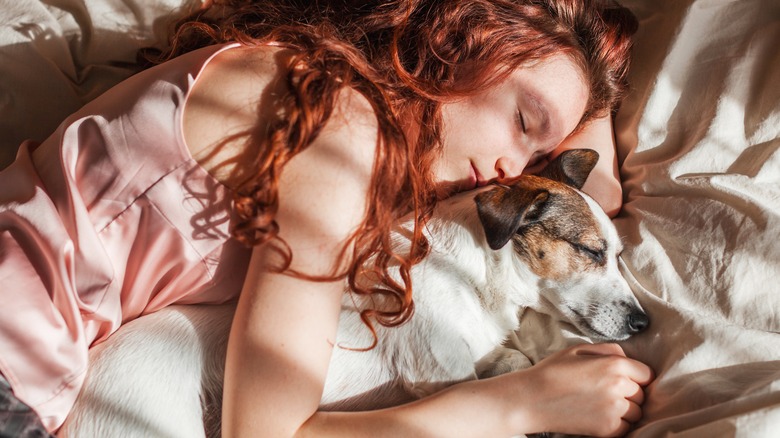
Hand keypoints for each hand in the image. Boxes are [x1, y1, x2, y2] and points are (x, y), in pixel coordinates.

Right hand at [509, 343, 653, 436]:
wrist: (532, 399)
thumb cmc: (553, 371)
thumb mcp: (578, 349)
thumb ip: (609, 349)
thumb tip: (628, 358)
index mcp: (614, 364)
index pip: (646, 374)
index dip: (636, 376)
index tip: (624, 379)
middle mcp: (619, 387)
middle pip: (641, 394)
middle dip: (629, 393)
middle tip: (607, 392)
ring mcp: (614, 410)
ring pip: (636, 412)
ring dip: (625, 409)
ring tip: (602, 404)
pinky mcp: (608, 429)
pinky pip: (627, 428)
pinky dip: (617, 424)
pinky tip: (599, 416)